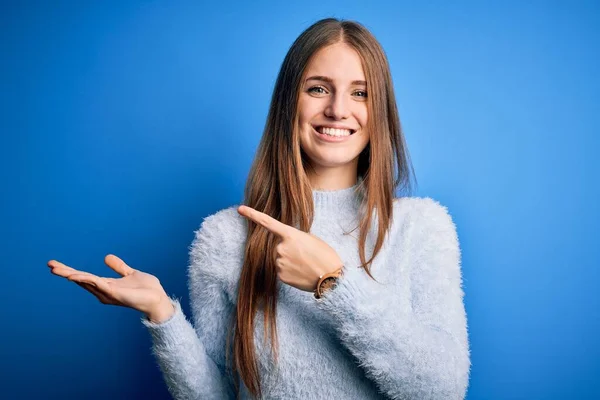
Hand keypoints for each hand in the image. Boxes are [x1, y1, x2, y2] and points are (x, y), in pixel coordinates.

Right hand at [48, 254, 173, 322]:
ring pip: (85, 281)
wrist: (158, 298)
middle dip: (65, 272)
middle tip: (50, 265)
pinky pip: (96, 284)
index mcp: (106, 285)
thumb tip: (106, 257)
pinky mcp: (114, 293)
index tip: (56, 264)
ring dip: (71, 274)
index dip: (71, 271)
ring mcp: (107, 292)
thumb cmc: (146, 289)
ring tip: (56, 269)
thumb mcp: (130, 273)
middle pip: (81, 280)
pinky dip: (85, 279)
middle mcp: (104, 291)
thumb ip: (118, 267)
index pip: (85, 276)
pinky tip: (74, 275)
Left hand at [237, 205, 342, 291]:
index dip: (252, 214)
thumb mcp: (311, 239)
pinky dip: (289, 272)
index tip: (240, 209)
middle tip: (305, 255)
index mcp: (290, 234)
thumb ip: (295, 238)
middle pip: (278, 246)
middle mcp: (281, 247)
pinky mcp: (280, 276)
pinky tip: (301, 273)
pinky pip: (281, 271)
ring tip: (305, 264)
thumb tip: (286, 244)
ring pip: (279, 259)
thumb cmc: (324, 255)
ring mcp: (279, 262)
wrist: (330, 277)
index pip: (267, 222)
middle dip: (288, 250)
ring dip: (289, 261)